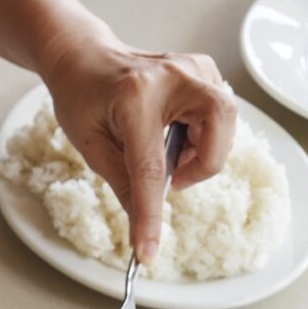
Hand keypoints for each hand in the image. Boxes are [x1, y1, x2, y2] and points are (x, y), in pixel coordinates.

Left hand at [36, 36, 236, 263]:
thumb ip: (122, 183)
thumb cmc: (82, 97)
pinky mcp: (205, 70)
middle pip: (218, 129)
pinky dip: (203, 134)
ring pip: (225, 122)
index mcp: (134, 97)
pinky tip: (173, 133)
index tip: (148, 251)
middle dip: (204, 165)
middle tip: (172, 177)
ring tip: (166, 152)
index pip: (150, 168)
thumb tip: (144, 226)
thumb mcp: (91, 145)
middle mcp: (173, 76)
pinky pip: (220, 113)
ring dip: (201, 150)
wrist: (85, 57)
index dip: (151, 215)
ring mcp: (194, 67)